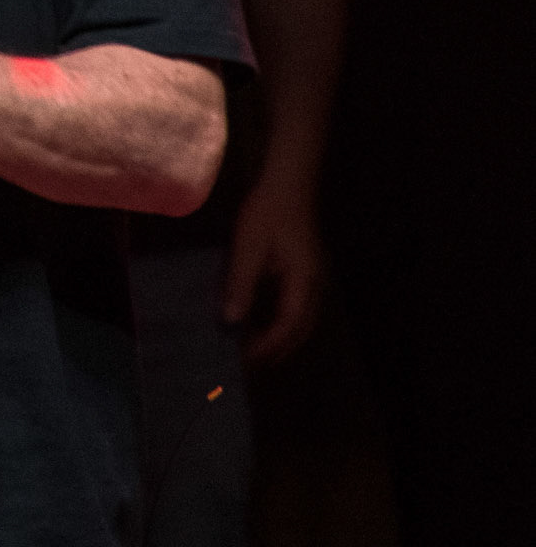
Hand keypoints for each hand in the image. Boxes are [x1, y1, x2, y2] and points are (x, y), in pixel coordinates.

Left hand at [221, 170, 325, 363]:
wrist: (287, 181)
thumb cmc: (267, 212)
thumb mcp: (248, 248)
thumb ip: (241, 284)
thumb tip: (231, 321)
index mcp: (303, 282)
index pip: (288, 326)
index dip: (268, 345)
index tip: (246, 359)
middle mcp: (314, 284)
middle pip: (301, 329)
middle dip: (278, 349)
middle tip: (251, 364)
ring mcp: (313, 277)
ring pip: (302, 319)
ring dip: (281, 337)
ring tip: (256, 350)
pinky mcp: (305, 270)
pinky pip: (297, 305)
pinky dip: (283, 320)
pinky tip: (263, 321)